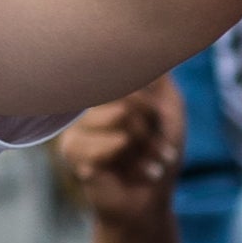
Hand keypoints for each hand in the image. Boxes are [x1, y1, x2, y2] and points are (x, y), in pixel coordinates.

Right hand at [57, 79, 186, 236]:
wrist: (151, 201)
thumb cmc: (160, 154)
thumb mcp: (169, 107)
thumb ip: (158, 75)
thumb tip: (151, 42)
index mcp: (106, 89)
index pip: (128, 74)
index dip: (152, 104)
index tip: (157, 123)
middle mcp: (87, 102)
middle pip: (131, 95)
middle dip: (153, 126)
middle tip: (154, 147)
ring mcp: (76, 124)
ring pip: (124, 119)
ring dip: (147, 147)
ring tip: (144, 162)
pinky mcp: (71, 150)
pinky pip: (110, 144)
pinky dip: (132, 163)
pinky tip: (131, 174)